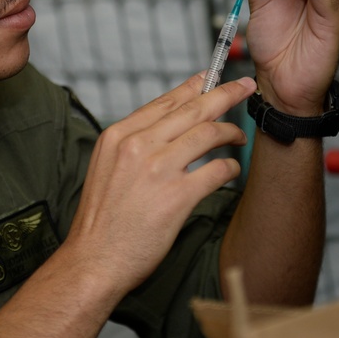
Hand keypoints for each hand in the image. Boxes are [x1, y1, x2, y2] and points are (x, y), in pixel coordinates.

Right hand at [66, 75, 255, 292]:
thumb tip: (167, 127)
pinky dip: (230, 167)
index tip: (211, 77)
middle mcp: (137, 146)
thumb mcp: (106, 167)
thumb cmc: (102, 220)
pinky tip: (232, 169)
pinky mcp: (177, 196)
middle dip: (224, 93)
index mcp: (118, 135)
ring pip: (208, 133)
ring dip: (230, 131)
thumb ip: (133, 145)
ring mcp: (158, 169)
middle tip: (245, 86)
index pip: (165, 102)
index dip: (193, 86)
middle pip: (192, 109)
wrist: (93, 260)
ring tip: (240, 136)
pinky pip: (216, 170)